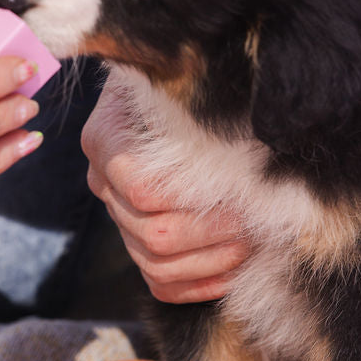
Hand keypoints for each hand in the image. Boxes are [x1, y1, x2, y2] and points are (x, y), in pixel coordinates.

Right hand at [81, 94, 247, 301]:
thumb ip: (205, 106)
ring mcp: (116, 215)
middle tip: (257, 219)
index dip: (198, 199)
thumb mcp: (191, 77)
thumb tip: (249, 143)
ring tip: (253, 240)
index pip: (144, 188)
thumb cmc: (191, 79)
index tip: (246, 190)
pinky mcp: (135, 241)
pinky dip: (202, 284)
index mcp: (106, 137)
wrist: (181, 83)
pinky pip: (160, 283)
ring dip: (213, 260)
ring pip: (155, 265)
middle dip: (214, 233)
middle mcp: (103, 181)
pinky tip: (237, 267)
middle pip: (152, 232)